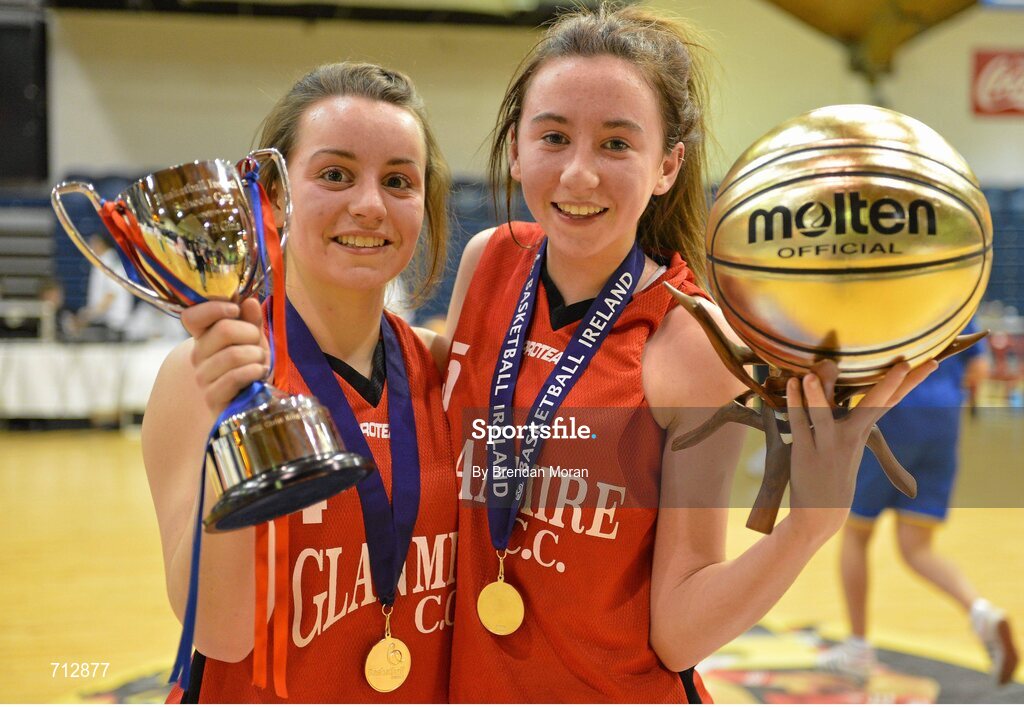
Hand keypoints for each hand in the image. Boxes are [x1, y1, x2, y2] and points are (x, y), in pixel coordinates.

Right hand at [182, 298, 267, 415]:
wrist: (255, 399)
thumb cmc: (252, 364)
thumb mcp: (255, 338)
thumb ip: (251, 319)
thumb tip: (249, 302)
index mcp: (204, 336)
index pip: (192, 315)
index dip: (214, 308)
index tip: (235, 310)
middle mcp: (198, 355)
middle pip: (224, 330)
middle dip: (251, 334)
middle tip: (257, 345)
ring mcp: (203, 376)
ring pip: (233, 354)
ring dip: (256, 356)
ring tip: (260, 362)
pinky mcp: (212, 397)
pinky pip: (234, 376)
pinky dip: (254, 372)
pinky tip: (259, 374)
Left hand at [785, 358, 937, 538]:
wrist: (821, 512)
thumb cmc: (831, 468)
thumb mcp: (839, 435)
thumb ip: (830, 401)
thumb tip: (825, 367)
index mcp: (864, 430)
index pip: (891, 401)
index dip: (910, 382)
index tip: (931, 363)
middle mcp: (852, 436)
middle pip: (873, 405)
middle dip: (889, 384)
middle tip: (904, 364)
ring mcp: (829, 445)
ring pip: (823, 415)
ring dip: (817, 395)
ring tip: (812, 373)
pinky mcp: (805, 452)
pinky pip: (798, 423)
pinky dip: (793, 403)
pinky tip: (792, 384)